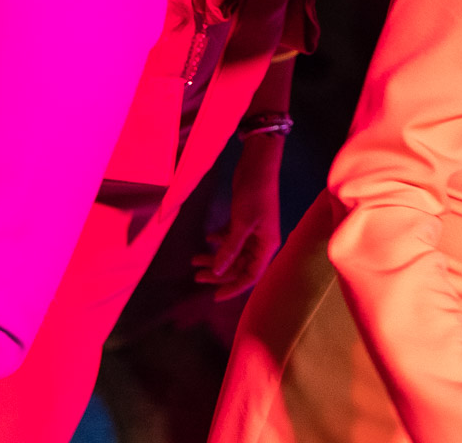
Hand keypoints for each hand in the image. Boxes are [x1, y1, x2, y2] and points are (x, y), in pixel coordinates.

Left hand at [193, 133, 281, 299]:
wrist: (258, 165)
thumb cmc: (254, 195)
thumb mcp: (241, 223)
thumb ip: (230, 249)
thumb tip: (218, 271)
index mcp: (267, 246)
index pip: (251, 276)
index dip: (233, 288)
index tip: (214, 296)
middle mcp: (261, 242)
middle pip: (240, 266)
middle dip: (219, 273)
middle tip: (196, 276)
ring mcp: (253, 231)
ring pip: (233, 253)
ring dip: (215, 257)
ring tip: (195, 260)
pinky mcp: (245, 220)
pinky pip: (231, 238)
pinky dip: (219, 241)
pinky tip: (209, 238)